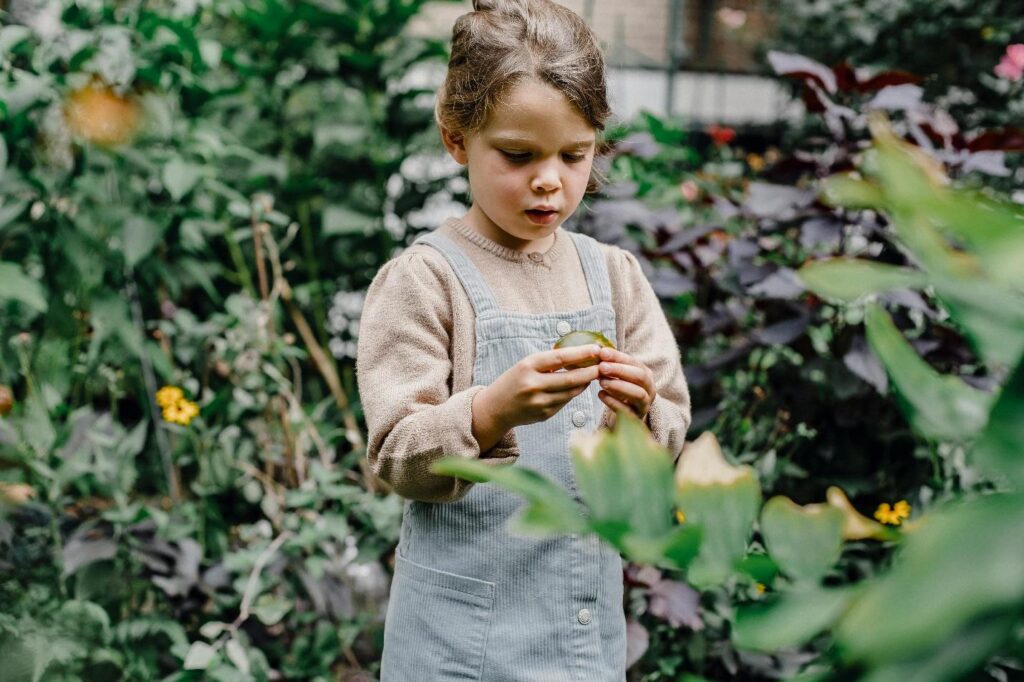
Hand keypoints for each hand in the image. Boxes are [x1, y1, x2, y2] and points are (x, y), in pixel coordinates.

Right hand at [476, 344, 602, 433]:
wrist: (495, 408)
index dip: (581, 353)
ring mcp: (539, 402)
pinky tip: (578, 386)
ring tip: (594, 374)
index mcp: (528, 366)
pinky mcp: (544, 415)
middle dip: (591, 372)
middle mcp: (533, 385)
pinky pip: (565, 402)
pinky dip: (573, 393)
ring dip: (585, 383)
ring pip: (571, 392)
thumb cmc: (514, 381)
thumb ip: (549, 362)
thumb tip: (580, 355)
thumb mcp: (526, 365)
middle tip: (604, 365)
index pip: (560, 358)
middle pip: (570, 378)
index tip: (597, 349)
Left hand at [596, 347, 655, 427]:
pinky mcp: (636, 418)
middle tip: (602, 367)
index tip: (602, 352)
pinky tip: (601, 395)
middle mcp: (649, 389)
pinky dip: (613, 402)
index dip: (618, 357)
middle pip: (640, 376)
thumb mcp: (618, 377)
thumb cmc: (620, 392)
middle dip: (620, 370)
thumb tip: (598, 351)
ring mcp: (644, 404)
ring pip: (637, 394)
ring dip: (618, 386)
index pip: (634, 362)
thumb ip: (611, 366)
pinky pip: (627, 410)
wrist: (624, 418)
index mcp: (646, 375)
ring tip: (601, 382)